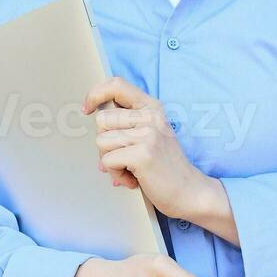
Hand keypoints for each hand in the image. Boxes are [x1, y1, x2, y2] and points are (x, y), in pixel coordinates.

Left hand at [84, 77, 233, 238]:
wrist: (189, 191)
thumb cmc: (164, 166)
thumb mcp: (150, 134)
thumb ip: (126, 123)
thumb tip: (94, 116)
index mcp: (151, 107)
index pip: (116, 85)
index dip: (95, 94)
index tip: (88, 109)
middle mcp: (150, 117)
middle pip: (101, 120)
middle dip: (104, 143)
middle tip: (122, 157)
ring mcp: (148, 134)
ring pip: (101, 142)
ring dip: (109, 161)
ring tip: (130, 168)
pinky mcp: (143, 154)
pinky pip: (108, 161)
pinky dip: (116, 174)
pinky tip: (133, 178)